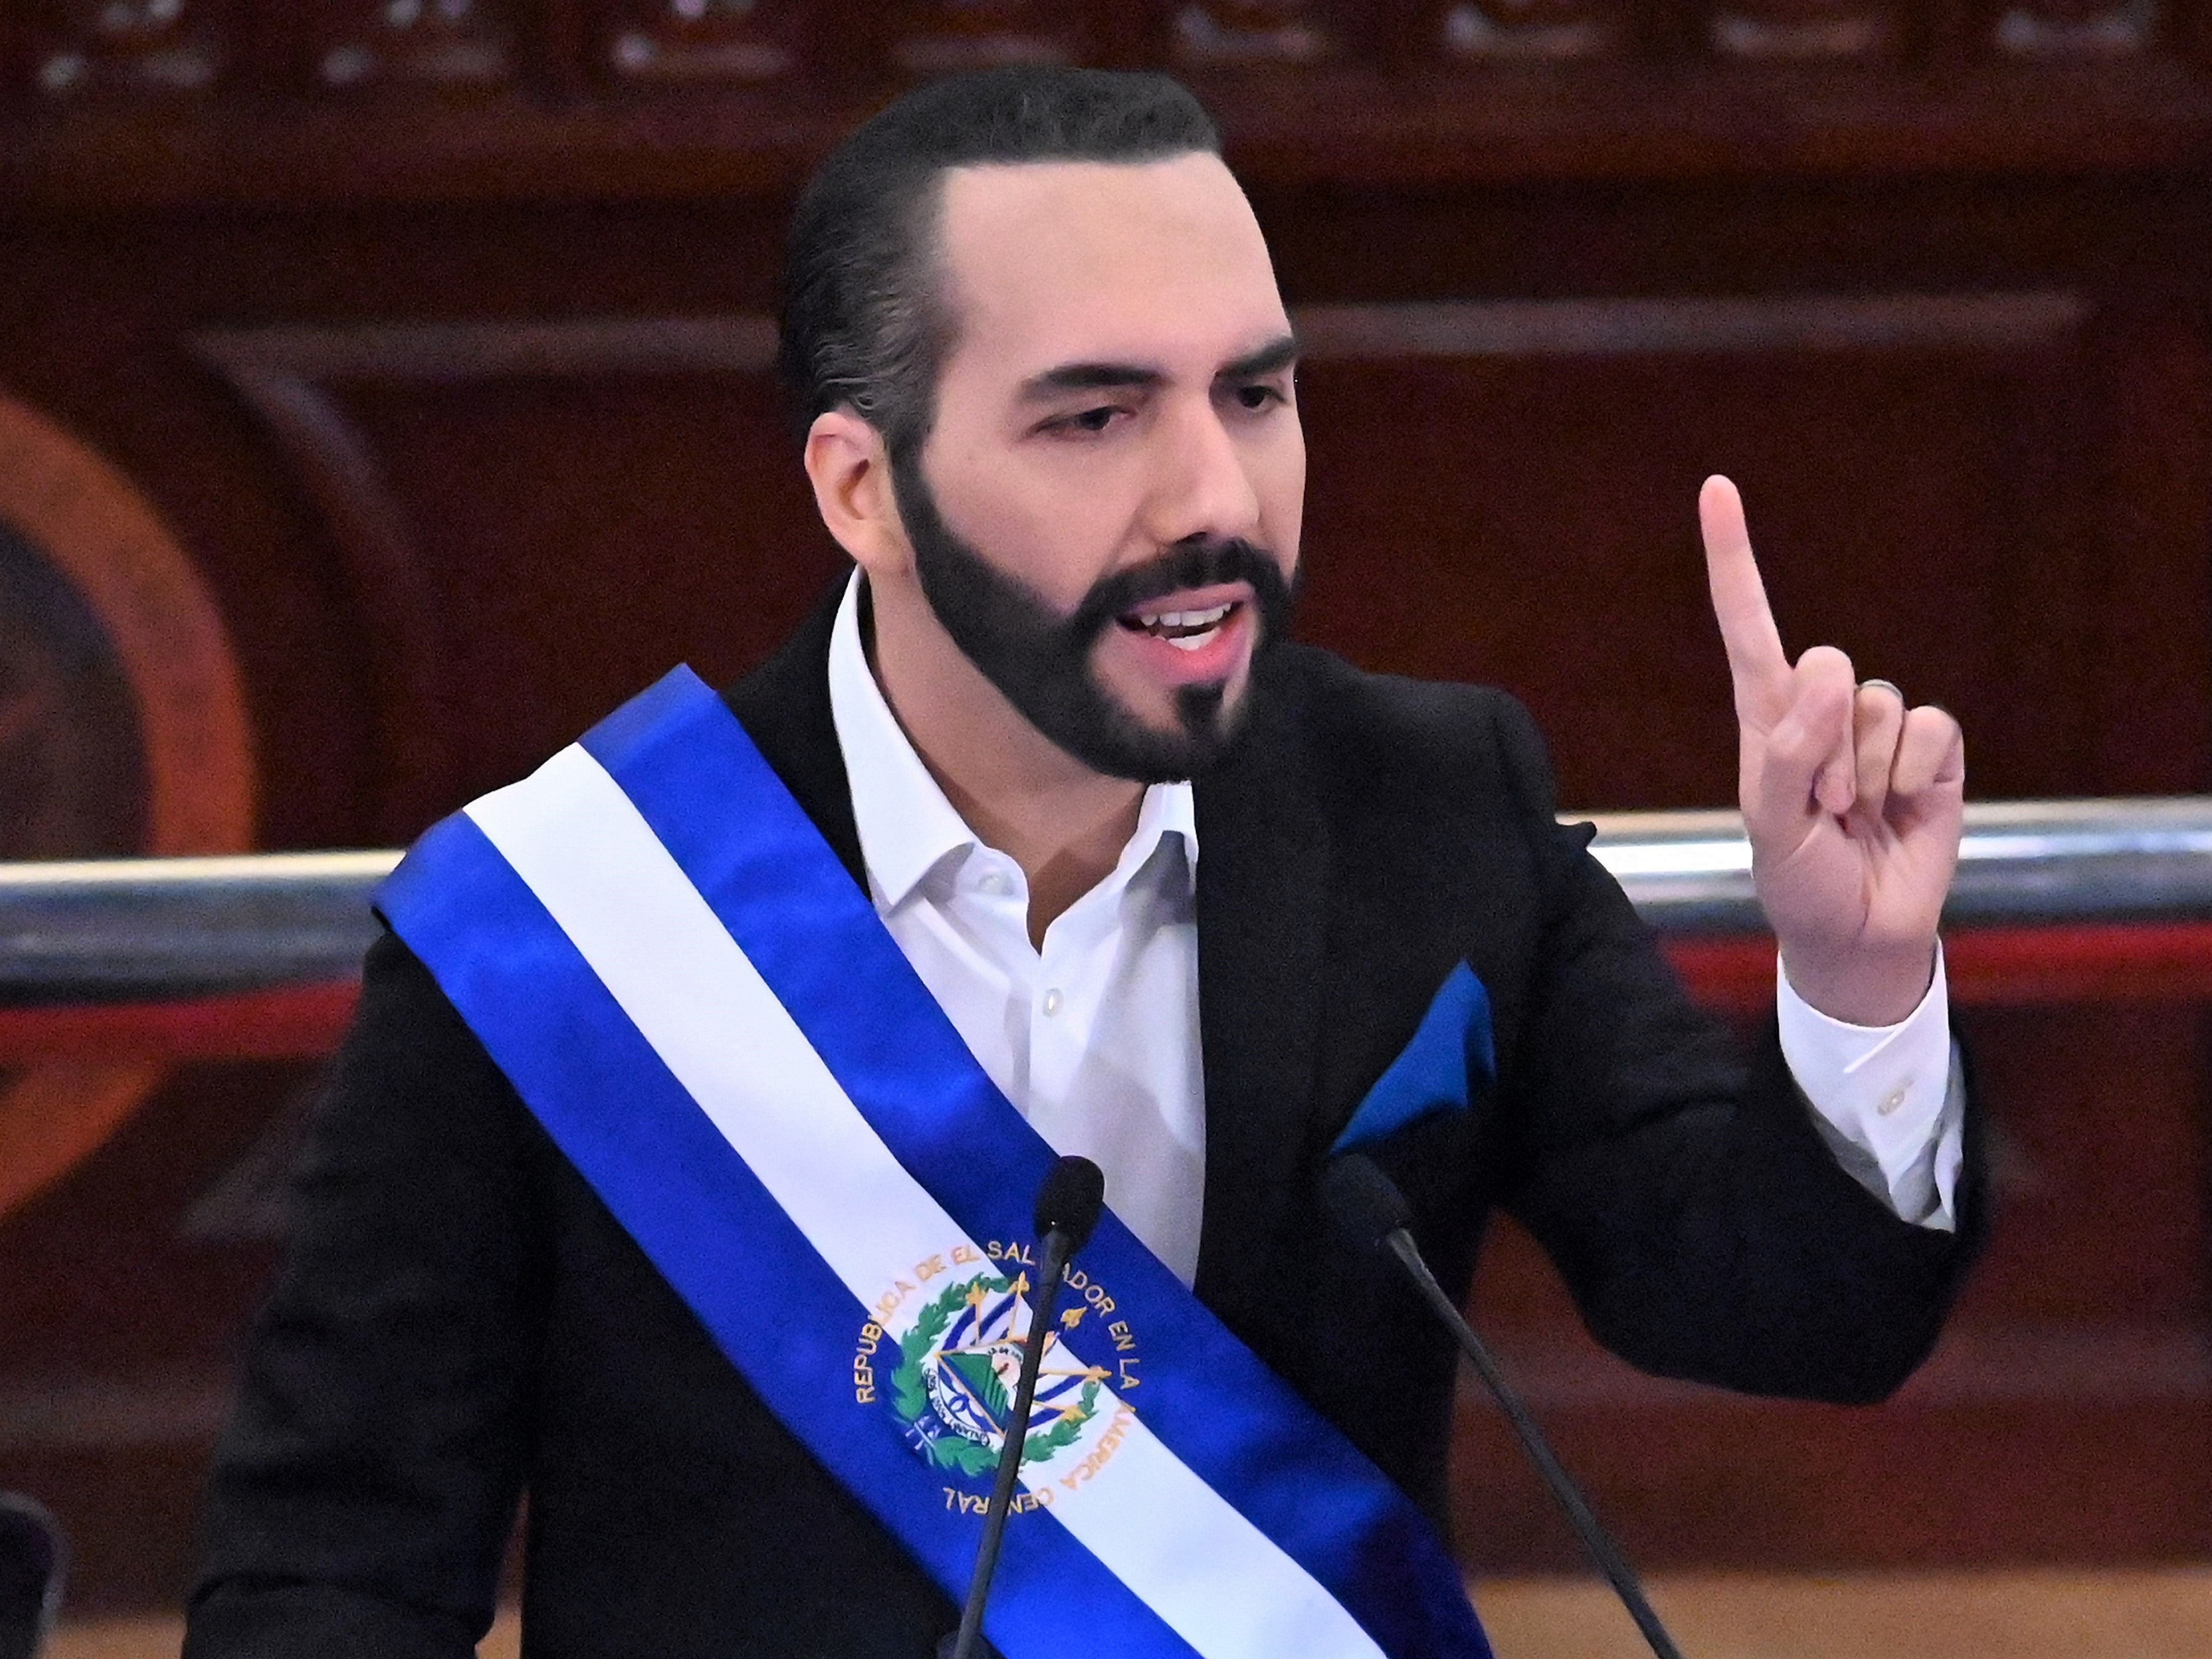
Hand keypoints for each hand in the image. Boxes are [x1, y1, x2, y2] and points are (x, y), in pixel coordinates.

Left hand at [1699, 475, 1964, 1025]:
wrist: (1857, 934)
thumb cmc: (1800, 881)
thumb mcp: (1771, 828)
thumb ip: (1789, 753)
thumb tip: (1832, 676)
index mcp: (1766, 716)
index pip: (1747, 626)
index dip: (1733, 559)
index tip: (1716, 489)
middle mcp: (1823, 710)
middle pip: (1828, 663)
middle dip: (1823, 741)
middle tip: (1820, 805)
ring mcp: (1879, 730)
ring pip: (1878, 705)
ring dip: (1865, 771)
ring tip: (1855, 815)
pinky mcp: (1934, 752)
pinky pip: (1930, 731)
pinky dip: (1915, 776)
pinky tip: (1902, 809)